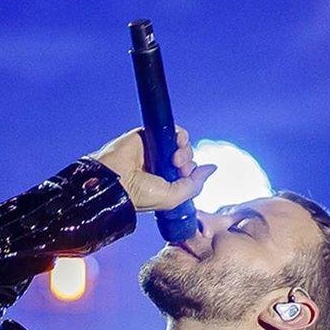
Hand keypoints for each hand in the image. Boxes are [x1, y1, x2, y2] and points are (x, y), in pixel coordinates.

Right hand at [84, 126, 216, 212]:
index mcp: (166, 184)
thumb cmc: (140, 195)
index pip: (188, 174)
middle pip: (187, 159)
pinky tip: (178, 143)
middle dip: (188, 163)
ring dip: (185, 150)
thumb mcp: (174, 198)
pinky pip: (174, 131)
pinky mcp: (151, 136)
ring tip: (175, 158)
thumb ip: (194, 185)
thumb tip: (211, 169)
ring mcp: (157, 151)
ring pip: (182, 145)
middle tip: (179, 167)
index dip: (192, 174)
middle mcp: (162, 168)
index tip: (185, 177)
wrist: (118, 180)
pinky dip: (181, 135)